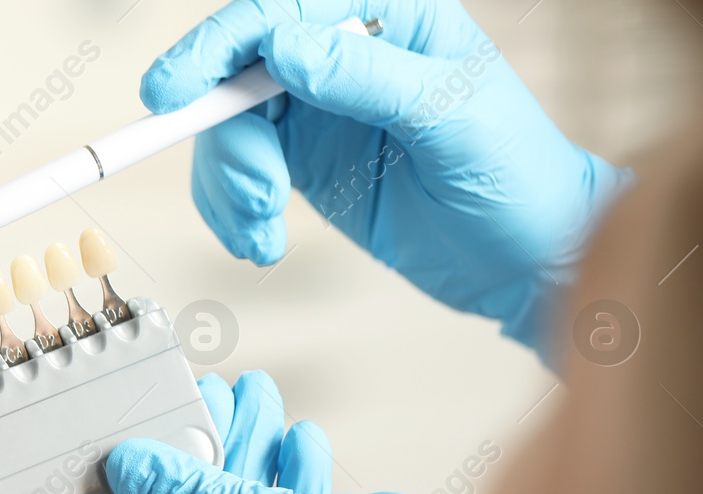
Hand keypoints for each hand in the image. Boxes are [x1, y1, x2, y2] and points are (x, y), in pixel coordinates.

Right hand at [142, 0, 631, 351]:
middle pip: (237, 73)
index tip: (174, 92)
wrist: (528, 259)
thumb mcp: (450, 120)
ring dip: (229, 186)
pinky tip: (260, 240)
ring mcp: (321, 110)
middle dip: (226, 140)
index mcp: (387, 16)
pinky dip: (233, 210)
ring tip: (261, 231)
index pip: (280, 10)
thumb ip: (367, 80)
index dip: (217, 45)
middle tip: (252, 197)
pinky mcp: (307, 163)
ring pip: (229, 128)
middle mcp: (345, 55)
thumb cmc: (516, 177)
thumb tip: (284, 50)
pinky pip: (240, 173)